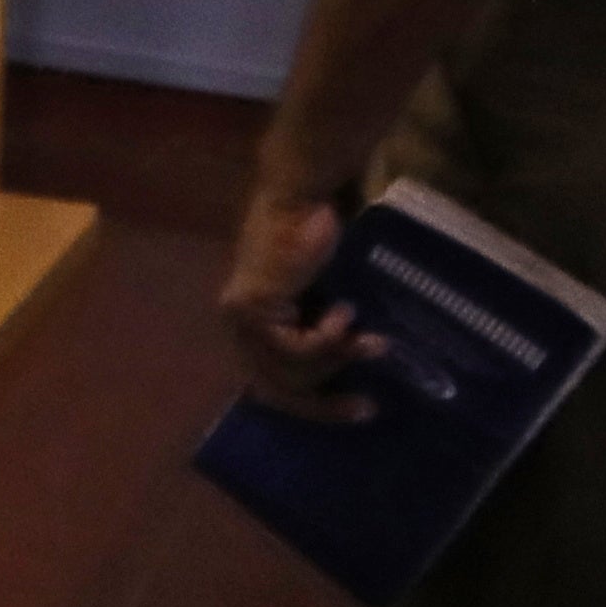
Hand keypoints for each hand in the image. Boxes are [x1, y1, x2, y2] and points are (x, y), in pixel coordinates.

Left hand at [219, 186, 384, 423]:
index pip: (272, 386)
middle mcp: (236, 327)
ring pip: (289, 373)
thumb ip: (324, 332)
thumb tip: (356, 374)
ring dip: (335, 361)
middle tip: (366, 409)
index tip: (357, 409)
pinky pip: (295, 351)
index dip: (313, 404)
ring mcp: (240, 318)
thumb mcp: (325, 296)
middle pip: (276, 390)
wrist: (305, 197)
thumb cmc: (320, 235)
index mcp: (249, 327)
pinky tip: (343, 313)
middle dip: (323, 404)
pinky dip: (327, 340)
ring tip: (368, 341)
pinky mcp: (252, 307)